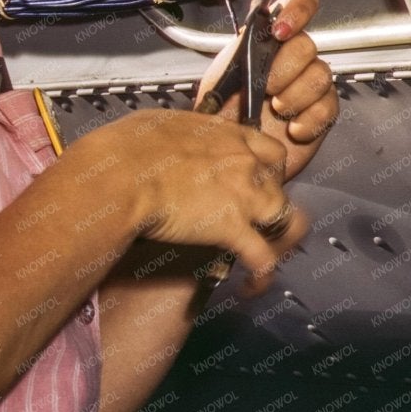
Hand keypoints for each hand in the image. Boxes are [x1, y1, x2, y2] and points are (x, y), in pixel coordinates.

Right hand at [85, 110, 310, 293]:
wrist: (123, 175)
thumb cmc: (129, 147)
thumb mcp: (162, 125)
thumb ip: (184, 136)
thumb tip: (174, 143)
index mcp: (229, 137)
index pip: (271, 151)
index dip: (268, 170)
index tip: (255, 181)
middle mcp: (246, 163)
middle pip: (281, 186)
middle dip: (271, 204)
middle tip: (253, 219)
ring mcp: (244, 197)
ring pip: (286, 220)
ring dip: (278, 239)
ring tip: (266, 255)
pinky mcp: (233, 230)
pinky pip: (263, 259)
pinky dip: (261, 276)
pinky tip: (251, 287)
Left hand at [195, 0, 337, 183]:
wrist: (229, 158)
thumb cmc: (220, 117)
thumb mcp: (220, 76)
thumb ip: (241, 46)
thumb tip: (258, 16)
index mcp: (269, 41)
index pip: (298, 5)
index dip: (296, 11)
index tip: (280, 31)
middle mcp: (293, 59)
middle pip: (307, 45)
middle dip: (285, 68)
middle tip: (265, 88)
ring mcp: (310, 85)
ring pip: (322, 74)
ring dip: (296, 95)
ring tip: (276, 110)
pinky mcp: (321, 113)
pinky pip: (329, 106)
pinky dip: (309, 120)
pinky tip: (292, 129)